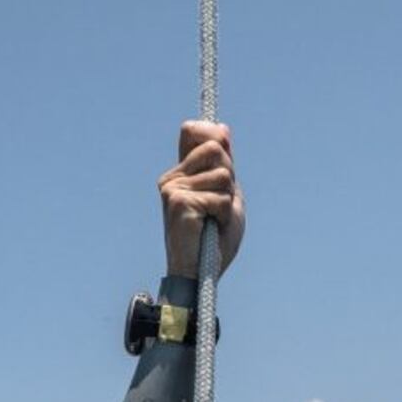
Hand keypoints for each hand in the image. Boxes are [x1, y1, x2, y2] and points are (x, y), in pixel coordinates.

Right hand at [160, 121, 245, 278]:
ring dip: (228, 200)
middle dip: (229, 177)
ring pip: (223, 174)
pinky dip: (224, 215)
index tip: (225, 153)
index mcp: (181, 173)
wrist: (201, 273)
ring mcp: (173, 188)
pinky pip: (220, 197)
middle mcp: (172, 177)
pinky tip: (210, 228)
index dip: (213, 134)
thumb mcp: (226, 194)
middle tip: (220, 205)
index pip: (192, 130)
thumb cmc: (214, 239)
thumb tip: (222, 128)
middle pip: (216, 148)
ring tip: (214, 219)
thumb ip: (224, 164)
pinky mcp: (179, 202)